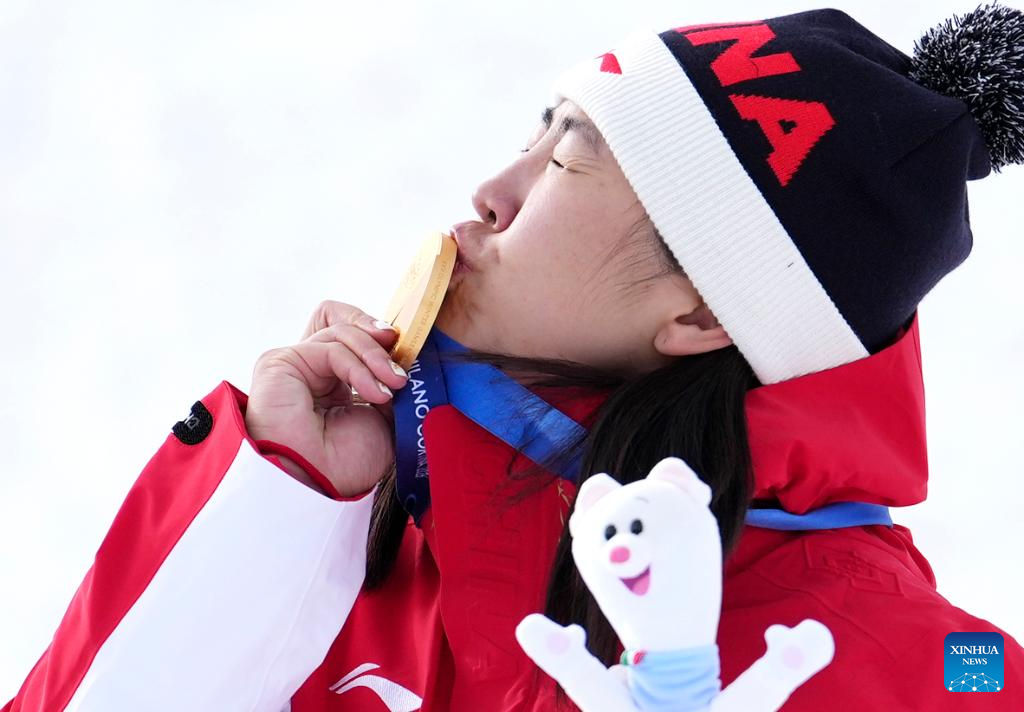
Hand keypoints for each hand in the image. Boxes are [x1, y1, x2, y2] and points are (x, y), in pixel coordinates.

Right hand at [245, 301, 408, 496]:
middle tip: (402, 363)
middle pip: (343, 320)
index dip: (379, 338)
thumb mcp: (386, 418)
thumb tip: (408, 358)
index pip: (352, 334)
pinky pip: (332, 348)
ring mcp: (296, 364)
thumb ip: (392, 382)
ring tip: (394, 385)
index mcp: (334, 381)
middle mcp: (313, 369)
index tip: (409, 354)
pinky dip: (360, 367)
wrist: (319, 486)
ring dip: (376, 357)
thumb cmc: (347, 463)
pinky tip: (375, 393)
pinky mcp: (281, 362)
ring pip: (341, 332)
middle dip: (378, 335)